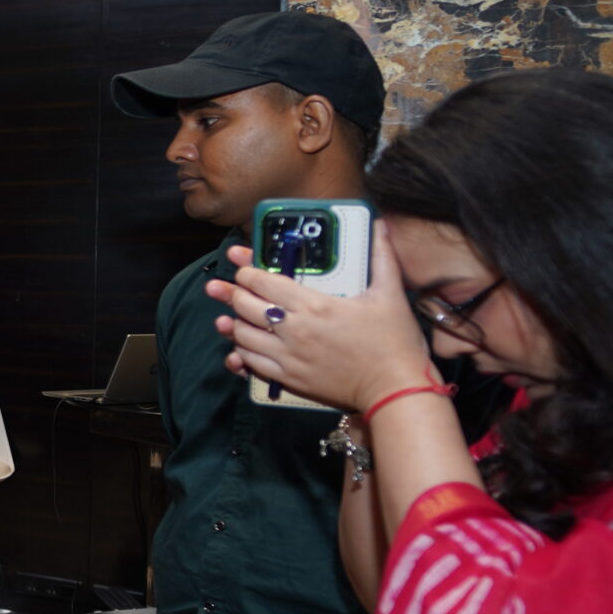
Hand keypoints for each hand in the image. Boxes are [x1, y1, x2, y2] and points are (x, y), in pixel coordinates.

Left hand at [206, 223, 431, 412]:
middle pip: (246, 306)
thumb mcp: (390, 294)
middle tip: (217, 286)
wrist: (395, 390)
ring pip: (243, 336)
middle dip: (229, 293)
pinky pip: (252, 365)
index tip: (239, 262)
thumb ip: (382, 256)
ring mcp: (289, 356)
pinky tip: (239, 348)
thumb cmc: (395, 342)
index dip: (247, 270)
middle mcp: (295, 329)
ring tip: (225, 317)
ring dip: (232, 324)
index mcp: (315, 305)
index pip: (265, 281)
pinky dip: (241, 354)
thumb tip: (381, 223)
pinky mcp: (289, 379)